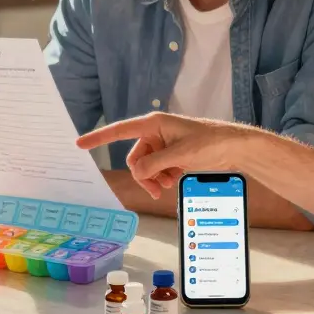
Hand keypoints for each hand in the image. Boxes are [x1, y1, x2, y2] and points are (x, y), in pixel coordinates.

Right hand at [76, 112, 247, 198]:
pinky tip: (175, 178)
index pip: (119, 131)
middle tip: (157, 188)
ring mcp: (164, 144)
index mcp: (153, 125)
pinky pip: (157, 169)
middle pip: (135, 158)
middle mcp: (155, 133)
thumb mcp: (180, 155)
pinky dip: (162, 176)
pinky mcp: (172, 154)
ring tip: (169, 183)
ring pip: (146, 166)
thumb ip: (154, 164)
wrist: (233, 147)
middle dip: (143, 175)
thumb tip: (138, 172)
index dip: (98, 138)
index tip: (80, 144)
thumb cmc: (209, 143)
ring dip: (154, 178)